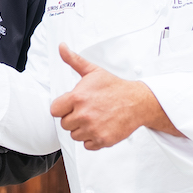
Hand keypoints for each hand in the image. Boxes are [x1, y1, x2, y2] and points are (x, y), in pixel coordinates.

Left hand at [50, 44, 181, 149]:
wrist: (137, 102)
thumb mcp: (93, 71)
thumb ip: (74, 60)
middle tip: (87, 110)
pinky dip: (92, 139)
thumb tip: (62, 47)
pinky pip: (87, 145)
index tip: (72, 104)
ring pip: (75, 135)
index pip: (54, 110)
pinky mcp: (102, 140)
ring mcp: (93, 129)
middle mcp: (83, 115)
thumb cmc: (114, 87)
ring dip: (82, 129)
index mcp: (77, 98)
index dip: (63, 107)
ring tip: (95, 118)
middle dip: (73, 118)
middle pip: (64, 124)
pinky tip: (100, 127)